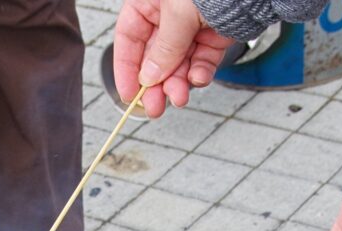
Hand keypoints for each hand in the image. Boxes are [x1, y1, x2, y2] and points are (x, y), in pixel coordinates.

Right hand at [114, 0, 231, 117]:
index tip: (129, 94)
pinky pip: (202, 60)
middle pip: (155, 57)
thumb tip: (149, 77)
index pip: (129, 38)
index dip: (126, 68)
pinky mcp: (214, 35)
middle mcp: (169, 15)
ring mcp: (192, 26)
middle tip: (155, 108)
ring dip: (178, 83)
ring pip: (179, 64)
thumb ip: (163, 48)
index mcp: (150, 1)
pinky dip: (200, 73)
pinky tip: (198, 78)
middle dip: (156, 84)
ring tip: (179, 97)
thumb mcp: (178, 14)